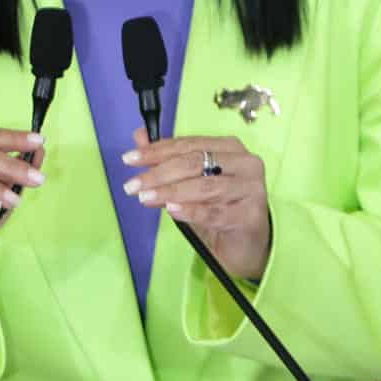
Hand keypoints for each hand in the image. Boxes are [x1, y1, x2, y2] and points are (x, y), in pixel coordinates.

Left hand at [121, 128, 270, 281]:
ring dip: (170, 192)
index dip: (156, 151)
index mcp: (229, 148)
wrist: (245, 245)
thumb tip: (140, 136)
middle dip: (159, 173)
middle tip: (132, 185)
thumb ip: (167, 160)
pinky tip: (172, 210)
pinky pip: (216, 213)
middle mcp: (245, 163)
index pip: (188, 145)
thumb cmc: (218, 208)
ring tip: (145, 198)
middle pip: (195, 163)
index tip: (129, 159)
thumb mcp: (190, 184)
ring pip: (204, 186)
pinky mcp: (251, 216)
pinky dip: (191, 211)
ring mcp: (251, 189)